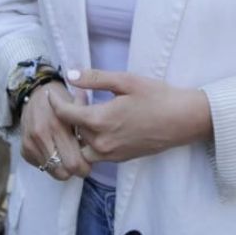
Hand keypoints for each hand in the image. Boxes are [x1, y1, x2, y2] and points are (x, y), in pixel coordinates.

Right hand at [19, 81, 90, 181]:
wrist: (35, 92)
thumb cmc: (62, 99)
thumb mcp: (78, 106)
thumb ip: (86, 127)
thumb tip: (95, 148)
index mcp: (58, 125)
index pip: (73, 162)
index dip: (84, 168)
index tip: (89, 163)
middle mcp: (41, 135)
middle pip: (63, 172)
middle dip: (75, 171)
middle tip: (81, 164)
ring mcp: (30, 143)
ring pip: (52, 172)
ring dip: (62, 168)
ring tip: (68, 155)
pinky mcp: (24, 149)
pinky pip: (41, 166)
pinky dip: (50, 163)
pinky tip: (55, 150)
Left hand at [53, 69, 212, 165]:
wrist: (183, 120)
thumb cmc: (157, 96)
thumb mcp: (126, 81)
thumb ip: (95, 78)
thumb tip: (70, 75)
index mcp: (100, 121)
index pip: (65, 115)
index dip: (55, 102)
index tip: (52, 92)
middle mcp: (101, 142)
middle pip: (72, 130)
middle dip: (70, 114)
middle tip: (79, 96)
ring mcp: (110, 154)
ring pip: (81, 146)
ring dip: (79, 132)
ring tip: (88, 114)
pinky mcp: (120, 159)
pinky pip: (95, 154)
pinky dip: (90, 142)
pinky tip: (101, 125)